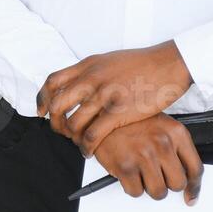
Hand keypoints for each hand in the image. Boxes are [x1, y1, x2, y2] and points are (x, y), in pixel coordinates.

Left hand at [37, 40, 192, 154]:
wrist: (169, 64)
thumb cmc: (144, 64)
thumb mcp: (110, 60)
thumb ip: (93, 72)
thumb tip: (80, 83)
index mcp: (88, 65)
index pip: (53, 82)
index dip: (43, 99)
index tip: (43, 111)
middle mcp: (92, 79)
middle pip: (57, 105)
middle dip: (55, 123)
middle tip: (62, 131)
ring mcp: (104, 95)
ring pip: (72, 123)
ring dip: (72, 138)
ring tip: (79, 143)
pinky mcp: (118, 112)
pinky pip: (91, 135)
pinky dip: (86, 147)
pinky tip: (90, 150)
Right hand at [93, 115, 203, 203]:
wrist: (101, 113)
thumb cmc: (130, 120)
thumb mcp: (161, 126)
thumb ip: (176, 148)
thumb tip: (185, 174)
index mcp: (176, 133)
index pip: (195, 168)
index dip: (194, 187)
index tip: (191, 196)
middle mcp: (163, 143)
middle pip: (177, 184)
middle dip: (167, 184)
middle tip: (157, 176)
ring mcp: (145, 156)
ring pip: (158, 192)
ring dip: (149, 187)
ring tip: (141, 171)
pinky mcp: (126, 167)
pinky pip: (136, 192)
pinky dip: (132, 187)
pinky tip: (128, 171)